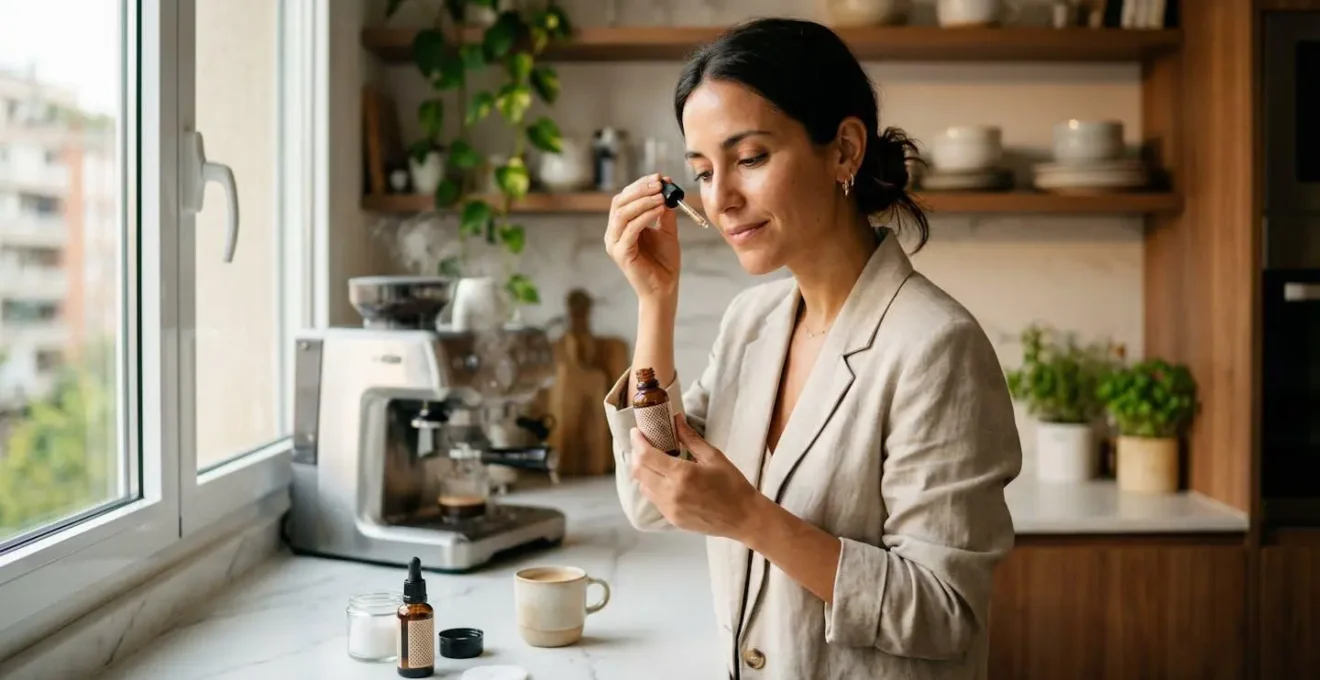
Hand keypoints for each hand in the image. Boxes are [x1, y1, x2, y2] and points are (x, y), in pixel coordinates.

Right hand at [604, 173, 680, 301]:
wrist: (665, 288)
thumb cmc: (664, 262)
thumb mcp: (666, 230)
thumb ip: (664, 212)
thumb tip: (667, 189)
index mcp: (621, 226)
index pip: (625, 198)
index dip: (640, 185)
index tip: (659, 177)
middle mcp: (613, 234)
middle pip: (620, 202)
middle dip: (640, 189)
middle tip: (660, 183)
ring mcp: (614, 244)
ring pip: (623, 214)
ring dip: (643, 201)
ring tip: (662, 196)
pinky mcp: (621, 254)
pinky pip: (631, 229)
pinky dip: (645, 216)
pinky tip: (660, 210)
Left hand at [629, 414, 761, 539]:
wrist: (744, 518)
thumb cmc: (733, 485)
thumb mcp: (713, 456)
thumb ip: (690, 438)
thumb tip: (676, 419)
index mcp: (682, 474)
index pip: (646, 456)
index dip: (637, 442)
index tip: (636, 432)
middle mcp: (671, 493)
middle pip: (639, 471)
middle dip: (636, 454)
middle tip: (643, 443)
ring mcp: (670, 509)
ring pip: (643, 486)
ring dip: (643, 471)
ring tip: (652, 460)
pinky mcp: (672, 519)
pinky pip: (653, 499)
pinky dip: (652, 485)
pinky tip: (663, 478)